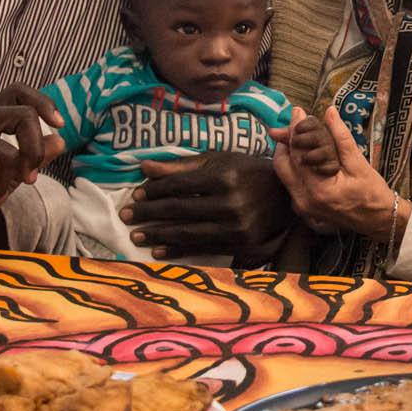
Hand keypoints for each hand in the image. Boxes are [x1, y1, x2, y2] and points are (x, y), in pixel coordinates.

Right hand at [0, 87, 62, 235]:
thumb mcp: (5, 179)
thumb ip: (30, 159)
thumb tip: (60, 139)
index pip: (19, 91)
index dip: (43, 102)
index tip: (58, 124)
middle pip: (25, 116)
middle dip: (35, 152)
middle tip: (29, 179)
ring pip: (8, 153)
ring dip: (4, 185)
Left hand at [123, 150, 294, 267]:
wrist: (286, 197)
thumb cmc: (247, 173)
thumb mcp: (219, 161)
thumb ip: (182, 166)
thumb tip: (144, 167)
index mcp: (224, 176)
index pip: (179, 186)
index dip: (153, 191)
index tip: (135, 196)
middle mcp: (231, 203)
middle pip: (179, 210)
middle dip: (148, 214)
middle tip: (125, 216)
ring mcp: (238, 227)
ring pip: (187, 232)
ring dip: (157, 234)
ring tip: (136, 235)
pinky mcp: (243, 246)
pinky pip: (202, 249)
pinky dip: (178, 250)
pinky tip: (159, 249)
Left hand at [270, 109, 405, 237]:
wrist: (379, 221)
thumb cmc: (372, 193)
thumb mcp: (359, 163)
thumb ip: (341, 137)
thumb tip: (329, 112)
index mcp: (318, 189)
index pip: (298, 153)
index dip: (295, 130)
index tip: (297, 112)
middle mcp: (304, 201)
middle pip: (282, 164)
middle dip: (286, 140)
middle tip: (293, 122)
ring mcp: (301, 207)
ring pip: (284, 174)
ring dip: (288, 153)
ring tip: (297, 134)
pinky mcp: (303, 209)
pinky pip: (291, 183)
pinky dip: (294, 166)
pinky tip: (303, 154)